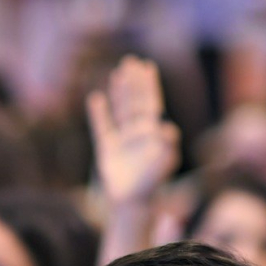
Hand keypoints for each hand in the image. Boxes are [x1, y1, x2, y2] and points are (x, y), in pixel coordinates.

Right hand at [88, 56, 179, 205]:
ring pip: (120, 111)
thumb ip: (166, 146)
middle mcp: (137, 134)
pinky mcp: (107, 151)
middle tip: (131, 62)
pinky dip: (99, 114)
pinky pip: (102, 128)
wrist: (133, 204)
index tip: (147, 67)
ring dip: (119, 93)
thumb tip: (169, 127)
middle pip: (135, 103)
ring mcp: (121, 141)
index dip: (148, 86)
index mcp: (151, 134)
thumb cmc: (151, 185)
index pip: (150, 103)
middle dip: (133, 83)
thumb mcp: (161, 165)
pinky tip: (96, 98)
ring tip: (117, 74)